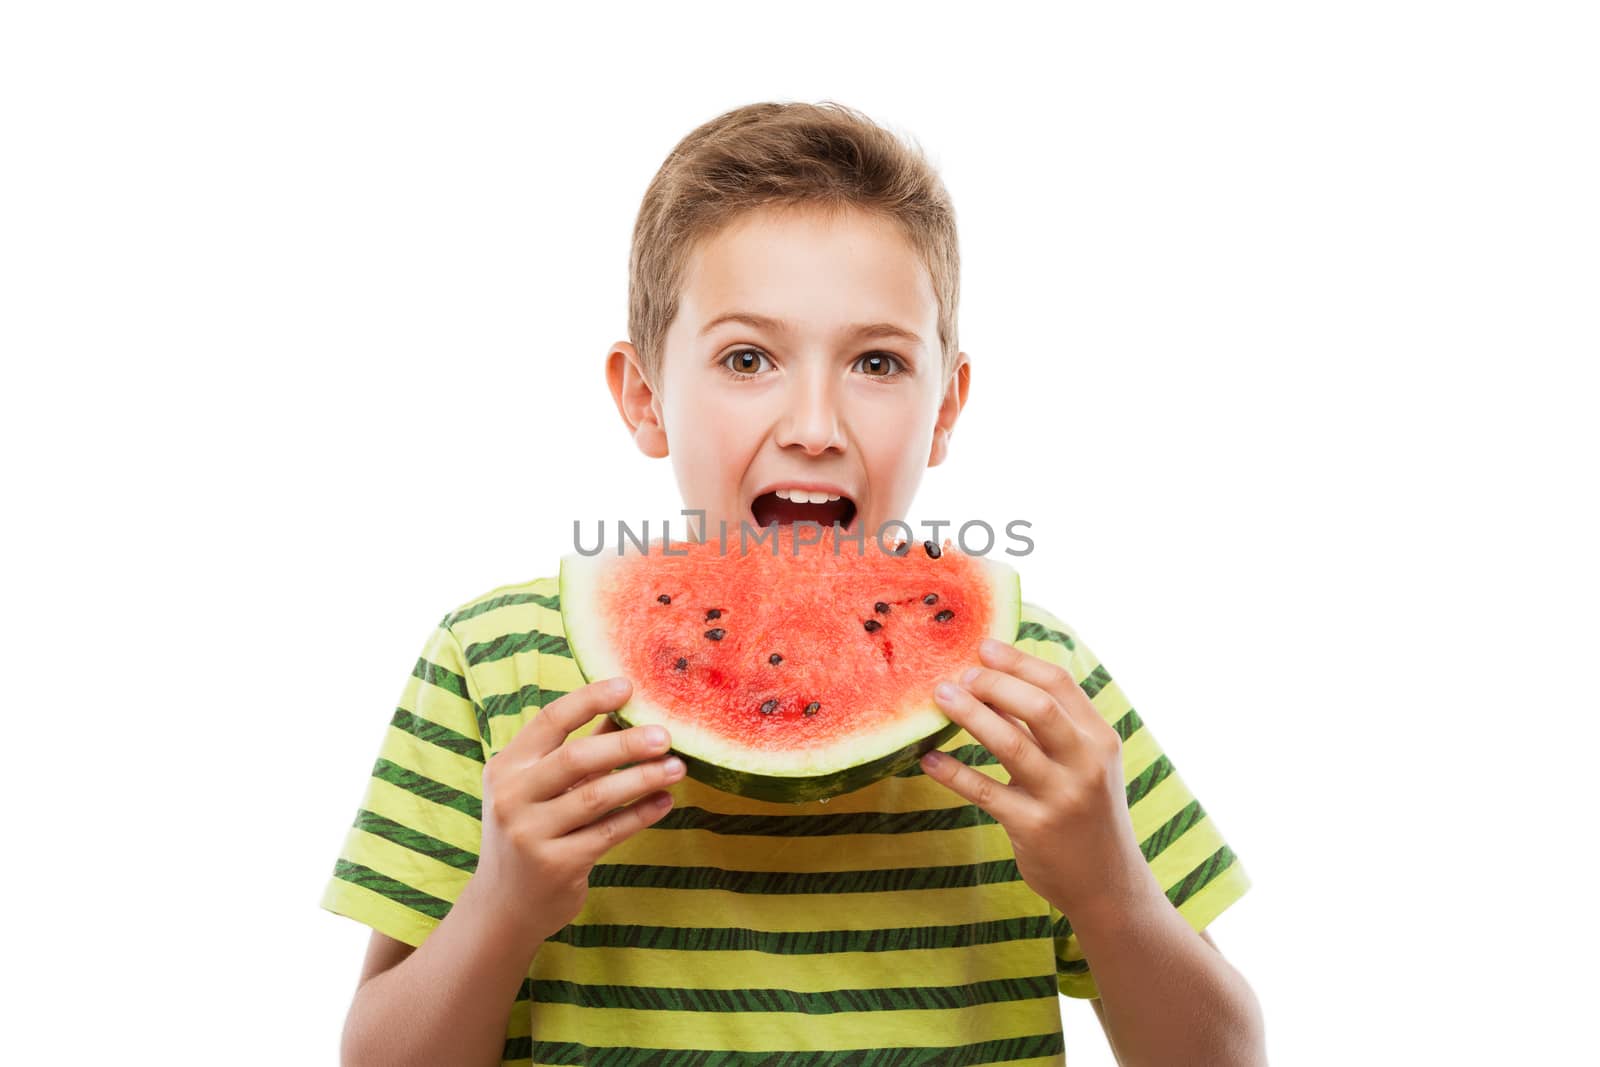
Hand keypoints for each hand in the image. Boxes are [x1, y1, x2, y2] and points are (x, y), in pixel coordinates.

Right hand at [473, 677, 684, 948]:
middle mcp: (512, 797)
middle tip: (666, 735)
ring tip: (678, 767)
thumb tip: (627, 711)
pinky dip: (641, 814)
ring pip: (598, 796)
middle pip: (577, 758)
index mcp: (507, 767)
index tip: (629, 686)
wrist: (503, 906)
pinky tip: (665, 801)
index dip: (590, 699)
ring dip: (643, 778)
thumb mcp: (539, 788)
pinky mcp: (556, 865)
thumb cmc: (530, 832)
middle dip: (627, 744)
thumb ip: (580, 751)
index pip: (550, 720)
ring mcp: (531, 834)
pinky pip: (609, 832)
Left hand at [922, 637, 1153, 918]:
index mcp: (1100, 739)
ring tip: (940, 698)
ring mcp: (1061, 797)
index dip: (1018, 660)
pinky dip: (954, 773)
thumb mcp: (1086, 765)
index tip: (983, 646)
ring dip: (971, 716)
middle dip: (994, 683)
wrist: (1108, 885)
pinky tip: (929, 761)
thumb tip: (999, 681)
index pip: (1059, 683)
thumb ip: (1055, 727)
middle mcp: (1086, 763)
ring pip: (1011, 744)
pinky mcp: (1034, 827)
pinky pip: (986, 792)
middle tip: (958, 675)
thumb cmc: (1087, 814)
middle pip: (1039, 705)